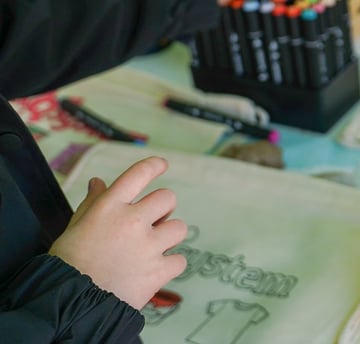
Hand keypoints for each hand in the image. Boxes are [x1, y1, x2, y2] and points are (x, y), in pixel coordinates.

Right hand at [49, 156, 187, 308]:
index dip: (153, 166)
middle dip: (163, 209)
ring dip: (169, 237)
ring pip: (179, 227)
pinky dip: (171, 265)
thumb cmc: (69, 264)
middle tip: (152, 223)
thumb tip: (98, 182)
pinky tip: (154, 270)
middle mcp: (132, 221)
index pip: (138, 174)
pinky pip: (180, 259)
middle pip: (167, 198)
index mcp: (109, 208)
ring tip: (152, 249)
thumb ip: (92, 204)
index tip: (162, 164)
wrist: (72, 303)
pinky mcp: (159, 270)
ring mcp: (148, 245)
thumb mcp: (75, 228)